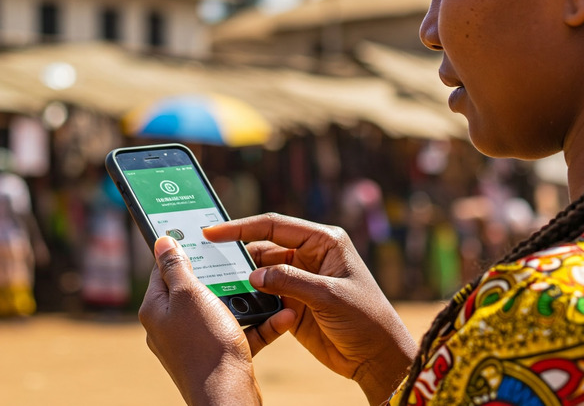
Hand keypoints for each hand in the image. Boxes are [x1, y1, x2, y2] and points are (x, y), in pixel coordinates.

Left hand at [139, 236, 295, 405]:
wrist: (228, 397)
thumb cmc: (206, 345)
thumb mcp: (190, 295)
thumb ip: (176, 266)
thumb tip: (161, 240)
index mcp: (157, 308)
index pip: (164, 268)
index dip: (183, 249)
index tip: (203, 235)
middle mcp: (171, 326)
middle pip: (196, 288)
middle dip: (222, 274)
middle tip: (242, 258)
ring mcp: (195, 343)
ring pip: (222, 310)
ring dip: (247, 298)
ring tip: (269, 285)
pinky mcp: (218, 357)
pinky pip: (240, 333)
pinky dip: (260, 324)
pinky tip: (283, 316)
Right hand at [202, 214, 416, 405]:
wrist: (377, 356)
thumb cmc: (365, 318)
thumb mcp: (329, 295)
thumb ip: (290, 281)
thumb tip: (253, 274)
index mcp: (323, 241)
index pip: (275, 226)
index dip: (242, 227)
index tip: (213, 232)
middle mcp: (310, 256)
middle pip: (264, 247)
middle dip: (237, 254)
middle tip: (207, 260)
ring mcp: (300, 280)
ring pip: (261, 273)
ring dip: (242, 279)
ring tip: (215, 282)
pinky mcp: (294, 304)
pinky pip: (265, 296)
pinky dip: (250, 299)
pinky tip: (233, 303)